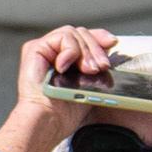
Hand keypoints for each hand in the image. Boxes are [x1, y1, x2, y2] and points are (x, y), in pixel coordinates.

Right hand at [0, 25, 123, 151]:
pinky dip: (70, 50)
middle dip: (96, 49)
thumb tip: (116, 52)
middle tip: (102, 67)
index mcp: (68, 58)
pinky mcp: (34, 48)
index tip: (113, 43)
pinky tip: (66, 67)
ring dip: (86, 51)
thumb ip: (99, 66)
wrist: (50, 118)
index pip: (87, 37)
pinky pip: (61, 37)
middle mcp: (55, 51)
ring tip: (89, 70)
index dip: (101, 36)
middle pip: (83, 34)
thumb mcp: (92, 82)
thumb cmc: (69, 108)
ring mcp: (44, 49)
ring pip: (74, 33)